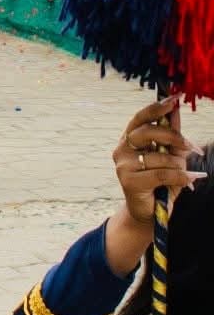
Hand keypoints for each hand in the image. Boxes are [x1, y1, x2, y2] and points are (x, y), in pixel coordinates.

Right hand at [114, 97, 200, 225]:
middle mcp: (122, 149)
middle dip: (173, 136)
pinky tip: (190, 180)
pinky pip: (161, 173)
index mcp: (129, 140)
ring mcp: (123, 165)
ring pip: (159, 156)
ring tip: (186, 173)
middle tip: (191, 146)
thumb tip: (177, 113)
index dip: (156, 108)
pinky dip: (180, 177)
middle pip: (148, 132)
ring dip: (179, 165)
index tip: (173, 101)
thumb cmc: (161, 184)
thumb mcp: (170, 158)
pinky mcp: (129, 181)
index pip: (140, 118)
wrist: (151, 213)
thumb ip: (172, 138)